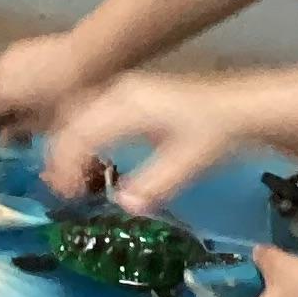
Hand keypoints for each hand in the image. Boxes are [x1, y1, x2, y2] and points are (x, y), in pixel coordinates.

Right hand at [0, 31, 89, 142]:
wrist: (86, 56)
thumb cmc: (68, 95)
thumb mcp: (45, 121)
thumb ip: (21, 128)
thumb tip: (5, 134)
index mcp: (3, 91)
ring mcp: (9, 56)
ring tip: (5, 104)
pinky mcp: (21, 46)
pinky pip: (2, 64)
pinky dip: (1, 77)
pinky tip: (19, 87)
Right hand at [44, 72, 249, 213]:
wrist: (238, 108)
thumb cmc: (215, 134)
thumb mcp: (190, 162)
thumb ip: (157, 184)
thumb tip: (124, 205)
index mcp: (130, 107)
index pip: (81, 133)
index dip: (66, 165)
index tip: (67, 195)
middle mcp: (119, 92)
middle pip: (71, 120)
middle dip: (59, 156)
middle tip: (61, 191)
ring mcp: (122, 90)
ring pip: (76, 114)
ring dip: (67, 146)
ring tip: (70, 179)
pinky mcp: (126, 96)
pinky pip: (89, 112)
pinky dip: (80, 136)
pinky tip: (89, 161)